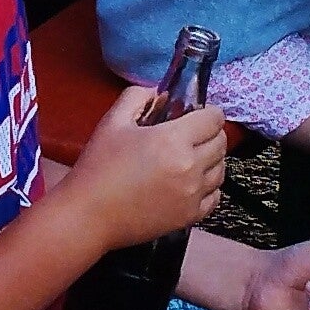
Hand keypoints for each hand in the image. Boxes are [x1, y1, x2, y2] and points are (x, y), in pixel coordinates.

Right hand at [69, 84, 226, 257]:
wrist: (89, 215)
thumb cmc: (98, 167)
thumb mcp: (112, 122)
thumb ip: (137, 97)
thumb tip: (158, 93)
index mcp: (173, 140)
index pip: (214, 119)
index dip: (208, 113)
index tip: (196, 115)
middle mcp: (191, 167)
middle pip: (221, 143)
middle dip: (211, 134)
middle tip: (193, 135)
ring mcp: (193, 194)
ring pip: (221, 170)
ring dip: (211, 160)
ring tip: (192, 159)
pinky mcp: (189, 216)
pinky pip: (214, 197)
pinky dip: (209, 187)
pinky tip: (192, 184)